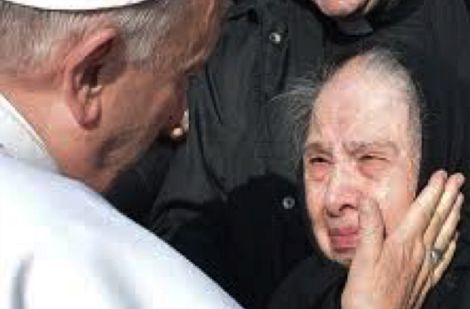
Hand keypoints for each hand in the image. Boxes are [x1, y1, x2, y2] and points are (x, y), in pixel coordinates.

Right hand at [341, 170, 463, 308]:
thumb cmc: (367, 294)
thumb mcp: (362, 257)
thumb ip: (369, 227)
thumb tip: (367, 199)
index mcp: (403, 244)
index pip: (422, 212)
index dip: (432, 192)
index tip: (441, 175)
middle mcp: (418, 253)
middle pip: (437, 220)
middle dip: (448, 198)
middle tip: (458, 180)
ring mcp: (424, 268)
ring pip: (443, 236)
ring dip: (452, 216)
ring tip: (459, 201)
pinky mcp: (424, 281)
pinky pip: (442, 258)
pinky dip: (450, 244)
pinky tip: (453, 239)